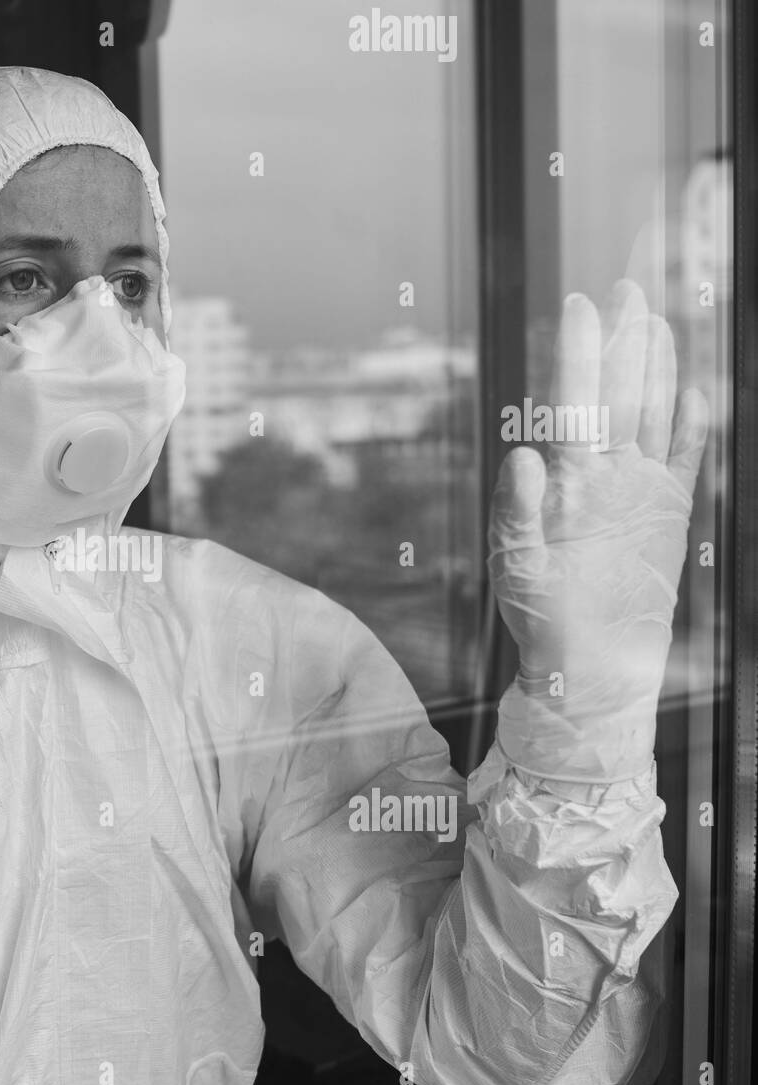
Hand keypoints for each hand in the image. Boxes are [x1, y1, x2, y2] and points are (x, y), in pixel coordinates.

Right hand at [487, 280, 708, 780]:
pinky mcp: (672, 514)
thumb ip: (517, 509)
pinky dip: (694, 417)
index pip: (579, 401)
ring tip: (658, 319)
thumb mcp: (512, 570)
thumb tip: (524, 451)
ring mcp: (652, 495)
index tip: (580, 303)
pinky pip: (688, 454)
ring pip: (662, 412)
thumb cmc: (546, 620)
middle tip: (627, 288)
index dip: (580, 349)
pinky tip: (694, 388)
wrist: (600, 672)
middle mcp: (622, 482)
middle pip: (627, 392)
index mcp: (578, 489)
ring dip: (661, 362)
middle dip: (626, 336)